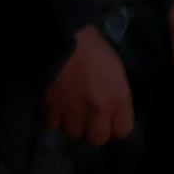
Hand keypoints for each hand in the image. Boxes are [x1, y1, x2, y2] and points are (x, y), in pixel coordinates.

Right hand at [43, 26, 135, 147]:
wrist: (59, 35)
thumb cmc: (91, 46)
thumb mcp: (114, 68)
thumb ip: (115, 94)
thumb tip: (110, 111)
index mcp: (118, 97)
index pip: (123, 131)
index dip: (114, 127)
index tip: (107, 120)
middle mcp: (98, 109)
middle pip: (97, 139)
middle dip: (92, 130)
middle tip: (86, 118)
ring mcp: (72, 111)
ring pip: (73, 133)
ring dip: (70, 124)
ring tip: (67, 110)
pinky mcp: (50, 108)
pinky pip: (51, 124)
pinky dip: (51, 117)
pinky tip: (52, 105)